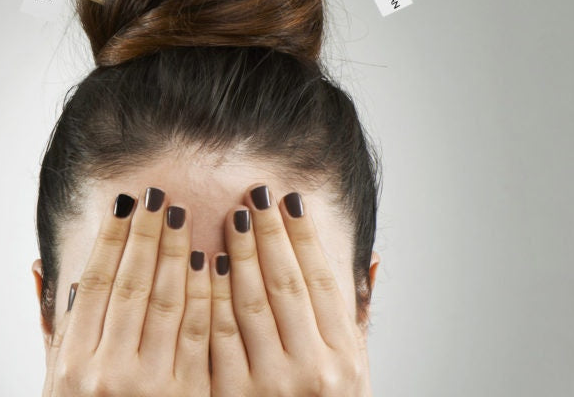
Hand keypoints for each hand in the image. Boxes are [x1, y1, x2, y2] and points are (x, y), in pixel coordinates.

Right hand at [42, 187, 210, 396]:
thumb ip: (53, 327)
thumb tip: (37, 266)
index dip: (111, 239)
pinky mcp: (188, 396)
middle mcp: (106, 373)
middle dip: (147, 235)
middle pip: (133, 284)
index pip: (95, 283)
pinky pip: (201, 333)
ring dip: (179, 254)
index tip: (125, 203)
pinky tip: (214, 262)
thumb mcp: (55, 382)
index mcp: (72, 365)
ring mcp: (149, 386)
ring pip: (169, 302)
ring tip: (186, 216)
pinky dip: (208, 293)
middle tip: (159, 195)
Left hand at [210, 185, 371, 396]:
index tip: (289, 200)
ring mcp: (271, 386)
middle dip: (268, 236)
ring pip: (249, 305)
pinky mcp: (232, 396)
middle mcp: (313, 371)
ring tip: (230, 219)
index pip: (322, 281)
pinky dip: (209, 296)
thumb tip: (371, 259)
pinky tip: (203, 264)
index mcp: (345, 358)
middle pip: (285, 285)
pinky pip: (217, 336)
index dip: (304, 238)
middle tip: (254, 196)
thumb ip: (356, 317)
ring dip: (238, 256)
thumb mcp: (354, 370)